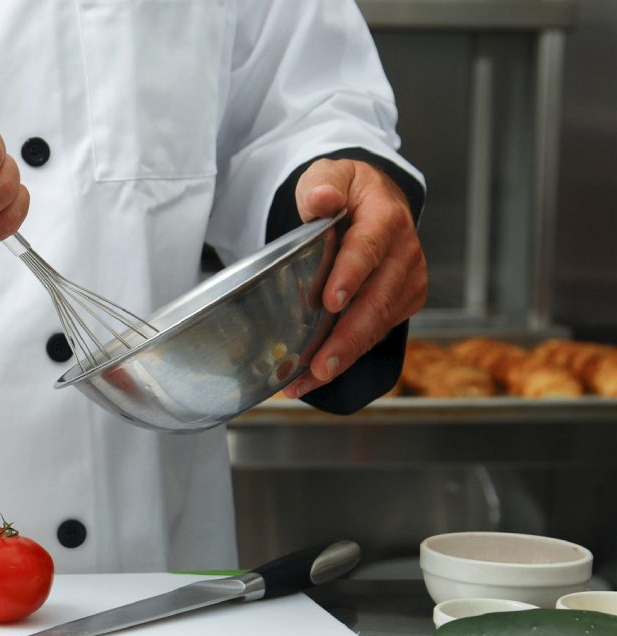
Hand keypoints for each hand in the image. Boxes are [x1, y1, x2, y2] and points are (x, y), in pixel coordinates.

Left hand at [282, 159, 427, 398]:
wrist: (376, 200)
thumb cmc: (348, 191)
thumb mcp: (331, 174)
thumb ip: (323, 184)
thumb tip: (322, 198)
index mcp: (385, 218)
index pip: (367, 249)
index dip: (350, 276)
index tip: (330, 301)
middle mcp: (404, 253)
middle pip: (376, 300)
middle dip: (347, 337)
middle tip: (319, 365)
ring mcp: (407, 280)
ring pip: (377, 324)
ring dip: (344, 356)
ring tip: (308, 379)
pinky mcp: (404, 301)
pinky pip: (377, 332)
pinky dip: (350, 354)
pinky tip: (318, 374)